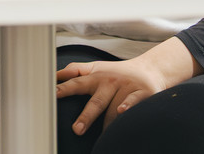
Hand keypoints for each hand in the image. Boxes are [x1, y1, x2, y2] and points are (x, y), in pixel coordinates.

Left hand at [56, 38, 195, 134]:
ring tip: (102, 136)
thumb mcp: (97, 68)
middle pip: (97, 101)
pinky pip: (134, 101)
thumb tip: (55, 74)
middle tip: (77, 129)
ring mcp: (126, 87)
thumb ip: (76, 70)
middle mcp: (111, 82)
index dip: (64, 89)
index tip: (52, 95)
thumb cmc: (118, 73)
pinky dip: (128, 106)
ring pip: (114, 109)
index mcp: (97, 77)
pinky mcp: (142, 92)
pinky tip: (122, 111)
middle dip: (87, 115)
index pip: (78, 83)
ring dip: (108, 123)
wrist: (151, 69)